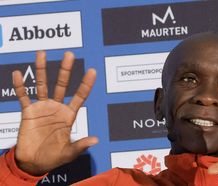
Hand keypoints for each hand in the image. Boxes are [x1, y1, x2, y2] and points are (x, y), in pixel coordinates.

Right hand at [13, 51, 97, 175]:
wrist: (34, 162)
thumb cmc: (54, 157)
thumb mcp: (69, 152)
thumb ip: (80, 145)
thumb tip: (96, 139)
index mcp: (69, 115)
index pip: (80, 96)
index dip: (86, 84)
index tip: (92, 70)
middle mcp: (56, 108)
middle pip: (62, 85)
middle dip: (66, 70)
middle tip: (70, 54)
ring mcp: (42, 108)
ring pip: (42, 85)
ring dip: (42, 69)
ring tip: (42, 53)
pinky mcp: (28, 112)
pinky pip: (23, 96)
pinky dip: (20, 86)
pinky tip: (18, 74)